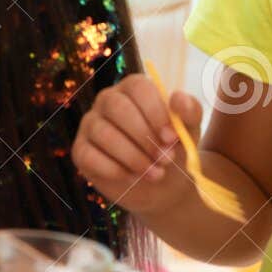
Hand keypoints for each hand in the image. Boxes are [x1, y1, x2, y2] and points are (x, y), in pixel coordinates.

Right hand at [74, 75, 204, 215]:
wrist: (162, 184)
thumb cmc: (172, 148)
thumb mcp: (188, 131)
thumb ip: (190, 111)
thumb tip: (178, 98)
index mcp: (132, 89)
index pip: (137, 87)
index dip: (155, 112)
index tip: (172, 138)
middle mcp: (107, 101)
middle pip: (117, 108)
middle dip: (144, 137)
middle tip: (165, 159)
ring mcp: (90, 125)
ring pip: (104, 134)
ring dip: (134, 158)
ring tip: (156, 173)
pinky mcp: (80, 150)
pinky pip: (90, 156)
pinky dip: (115, 170)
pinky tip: (132, 177)